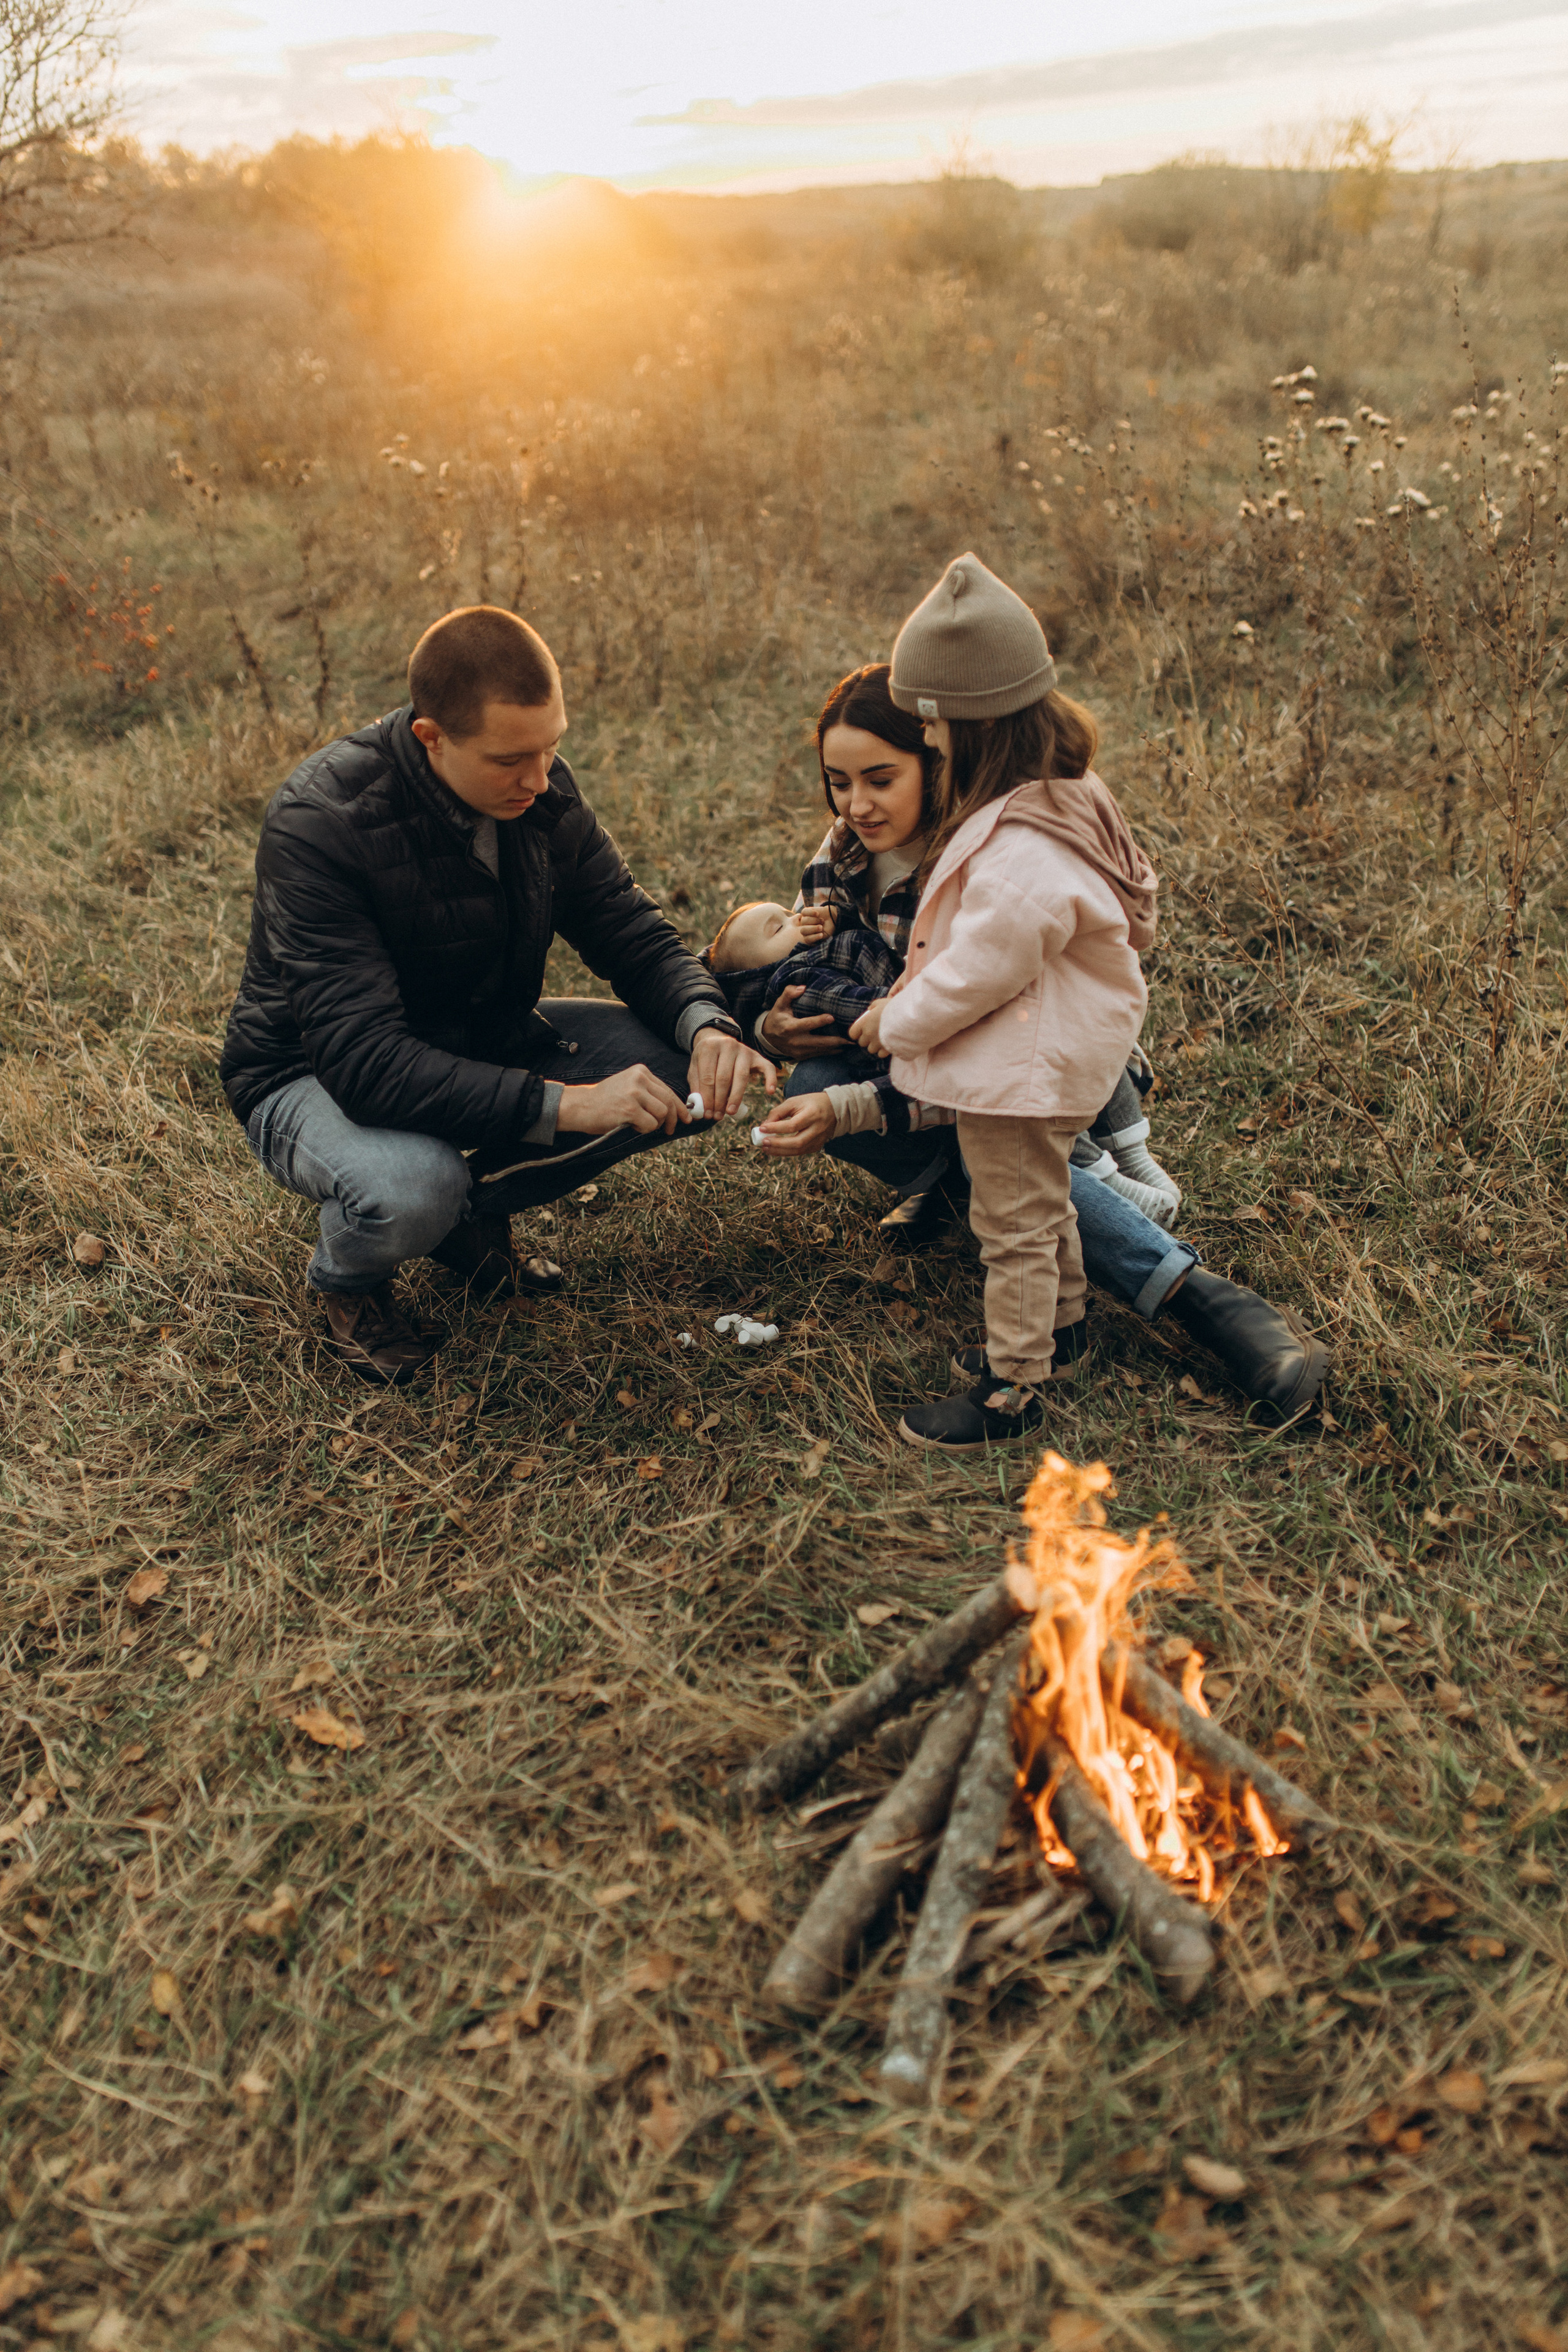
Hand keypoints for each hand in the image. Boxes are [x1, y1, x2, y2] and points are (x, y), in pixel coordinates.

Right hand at [557, 1064, 684, 1135]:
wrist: (580, 1106)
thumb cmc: (604, 1101)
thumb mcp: (628, 1087)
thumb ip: (649, 1093)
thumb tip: (675, 1110)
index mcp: (640, 1071)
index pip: (667, 1089)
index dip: (679, 1106)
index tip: (686, 1117)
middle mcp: (639, 1078)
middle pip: (668, 1101)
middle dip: (674, 1119)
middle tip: (670, 1130)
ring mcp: (635, 1093)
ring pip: (662, 1113)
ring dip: (654, 1124)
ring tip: (639, 1123)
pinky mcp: (630, 1109)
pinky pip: (650, 1125)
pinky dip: (643, 1129)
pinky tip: (630, 1125)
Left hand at [688, 1025, 776, 1119]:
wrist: (719, 1041)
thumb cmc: (707, 1060)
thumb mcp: (696, 1068)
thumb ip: (697, 1087)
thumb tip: (698, 1110)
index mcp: (709, 1047)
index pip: (707, 1077)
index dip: (707, 1098)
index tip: (707, 1113)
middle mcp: (728, 1045)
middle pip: (724, 1078)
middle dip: (720, 1100)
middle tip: (717, 1116)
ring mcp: (744, 1050)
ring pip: (741, 1076)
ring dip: (736, 1097)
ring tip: (730, 1112)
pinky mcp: (757, 1056)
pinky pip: (767, 1067)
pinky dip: (770, 1079)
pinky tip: (769, 1092)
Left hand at [755, 1093, 835, 1156]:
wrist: (834, 1109)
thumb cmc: (810, 1103)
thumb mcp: (794, 1102)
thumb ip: (778, 1112)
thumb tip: (764, 1126)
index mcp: (812, 1114)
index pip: (793, 1125)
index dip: (776, 1128)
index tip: (761, 1128)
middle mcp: (817, 1129)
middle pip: (797, 1142)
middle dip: (778, 1144)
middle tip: (763, 1142)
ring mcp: (819, 1139)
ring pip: (798, 1151)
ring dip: (780, 1151)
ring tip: (766, 1148)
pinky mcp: (818, 1146)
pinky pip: (800, 1152)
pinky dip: (787, 1152)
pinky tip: (775, 1150)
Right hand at [759, 985, 845, 1061]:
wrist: (767, 1037)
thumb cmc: (777, 1017)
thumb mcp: (779, 1004)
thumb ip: (789, 993)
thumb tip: (802, 988)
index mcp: (789, 1027)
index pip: (806, 1024)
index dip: (819, 1021)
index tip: (832, 1017)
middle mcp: (795, 1041)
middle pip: (818, 1042)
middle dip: (835, 1041)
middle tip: (850, 1038)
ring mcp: (798, 1051)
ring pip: (820, 1050)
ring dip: (836, 1047)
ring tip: (851, 1043)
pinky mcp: (801, 1057)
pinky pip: (818, 1055)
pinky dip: (830, 1052)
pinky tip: (842, 1049)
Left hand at [794, 904, 836, 944]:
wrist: (831, 917)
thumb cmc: (828, 927)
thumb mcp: (826, 934)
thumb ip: (820, 936)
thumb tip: (818, 934)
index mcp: (808, 937)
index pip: (807, 939)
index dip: (814, 937)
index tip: (822, 935)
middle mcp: (804, 929)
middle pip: (803, 930)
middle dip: (813, 929)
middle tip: (821, 927)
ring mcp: (803, 921)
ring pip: (804, 921)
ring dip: (815, 920)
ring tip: (822, 920)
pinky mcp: (805, 912)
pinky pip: (804, 912)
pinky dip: (811, 913)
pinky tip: (817, 914)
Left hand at [848, 997, 890, 1056]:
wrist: (908, 1016)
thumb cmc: (894, 1008)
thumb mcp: (881, 1002)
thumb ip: (873, 1006)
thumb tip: (870, 1009)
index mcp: (864, 1023)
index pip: (852, 1033)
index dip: (857, 1033)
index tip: (862, 1030)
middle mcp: (868, 1034)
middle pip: (862, 1043)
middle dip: (867, 1040)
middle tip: (875, 1034)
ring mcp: (877, 1043)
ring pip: (871, 1049)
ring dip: (875, 1046)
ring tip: (883, 1039)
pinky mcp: (886, 1049)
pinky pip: (881, 1054)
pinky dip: (884, 1051)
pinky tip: (889, 1044)